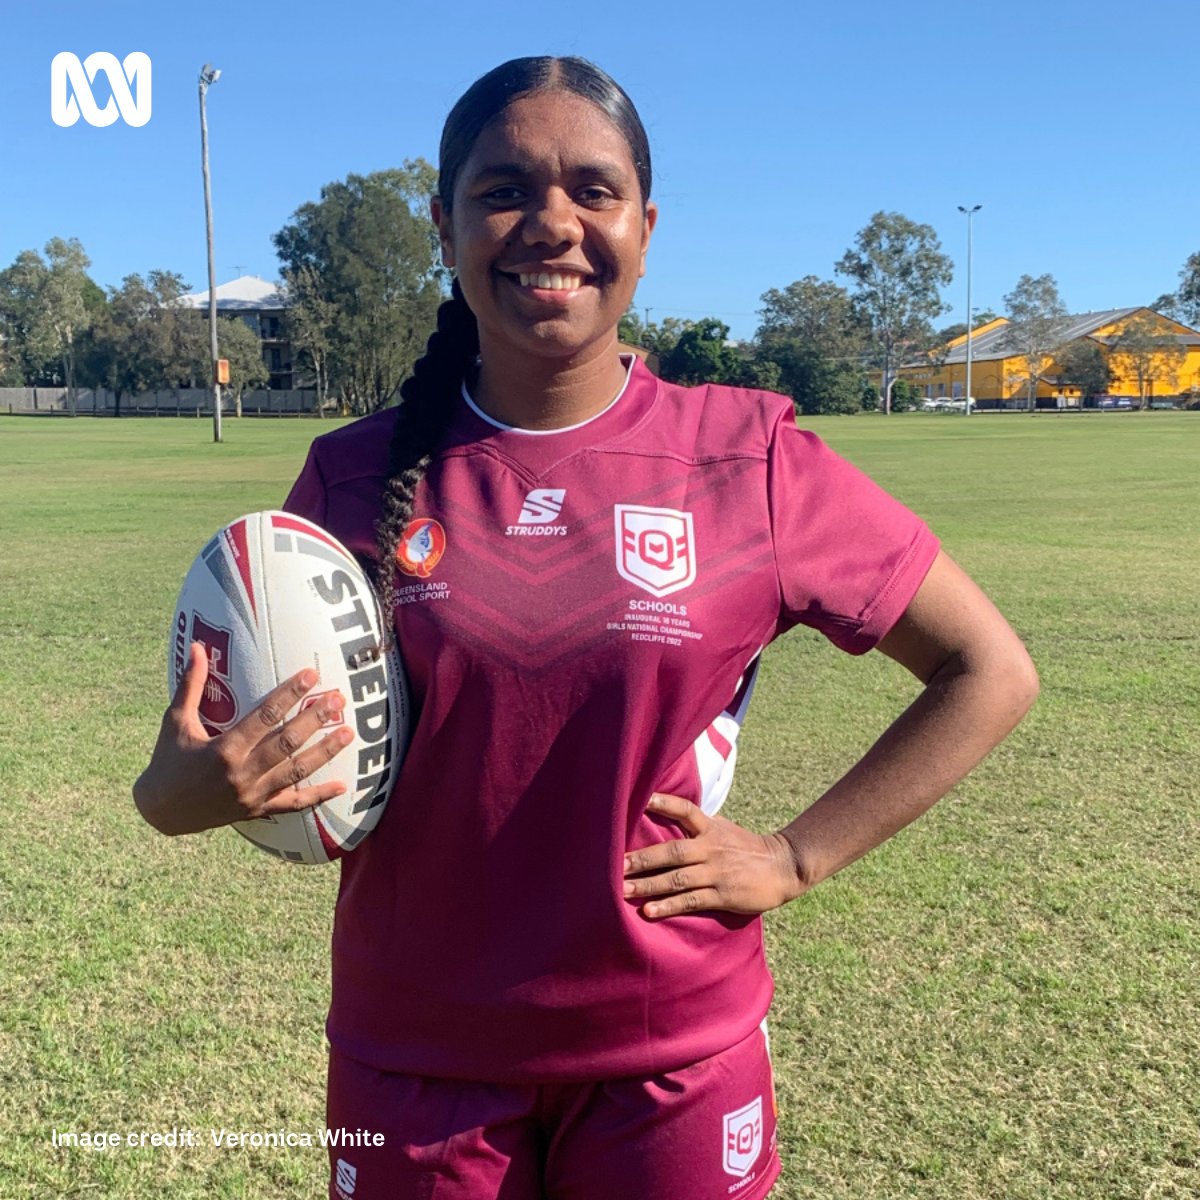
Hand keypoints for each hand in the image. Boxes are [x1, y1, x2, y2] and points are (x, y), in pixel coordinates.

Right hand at [132, 641, 353, 835]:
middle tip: (339, 699)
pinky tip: (342, 785)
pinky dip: (318, 796)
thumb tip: (196, 646)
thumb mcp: (175, 721)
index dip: (289, 694)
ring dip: (325, 752)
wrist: (160, 811)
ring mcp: (252, 794)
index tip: (311, 675)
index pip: (264, 716)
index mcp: (223, 749)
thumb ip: (190, 684)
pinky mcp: (258, 810)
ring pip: (296, 772)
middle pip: (287, 742)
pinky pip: (293, 804)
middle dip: (314, 719)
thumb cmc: (168, 760)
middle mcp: (241, 773)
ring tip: (348, 733)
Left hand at [622, 793, 805, 918]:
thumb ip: (697, 824)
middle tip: (613, 864)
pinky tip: (649, 912)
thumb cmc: (746, 847)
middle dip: (642, 858)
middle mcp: (711, 848)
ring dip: (648, 885)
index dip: (664, 802)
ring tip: (623, 890)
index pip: (685, 810)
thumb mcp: (723, 828)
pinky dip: (668, 906)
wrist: (783, 868)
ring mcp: (716, 872)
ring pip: (676, 879)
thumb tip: (668, 812)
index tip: (642, 798)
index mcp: (710, 828)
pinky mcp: (722, 895)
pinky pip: (690, 901)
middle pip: (672, 851)